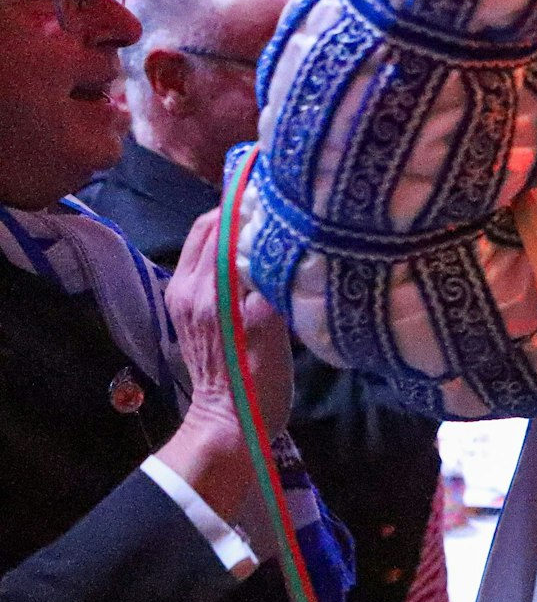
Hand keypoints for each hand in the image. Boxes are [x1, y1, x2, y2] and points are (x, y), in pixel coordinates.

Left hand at [155, 209, 294, 512]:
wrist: (227, 425)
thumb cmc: (258, 385)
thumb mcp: (273, 335)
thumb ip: (272, 287)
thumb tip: (286, 243)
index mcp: (210, 292)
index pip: (224, 226)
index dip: (248, 198)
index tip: (277, 177)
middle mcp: (190, 288)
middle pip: (210, 226)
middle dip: (239, 205)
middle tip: (277, 195)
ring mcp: (185, 297)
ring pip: (206, 241)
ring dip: (232, 223)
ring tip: (269, 215)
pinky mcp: (188, 307)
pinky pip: (206, 259)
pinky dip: (228, 243)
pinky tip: (255, 248)